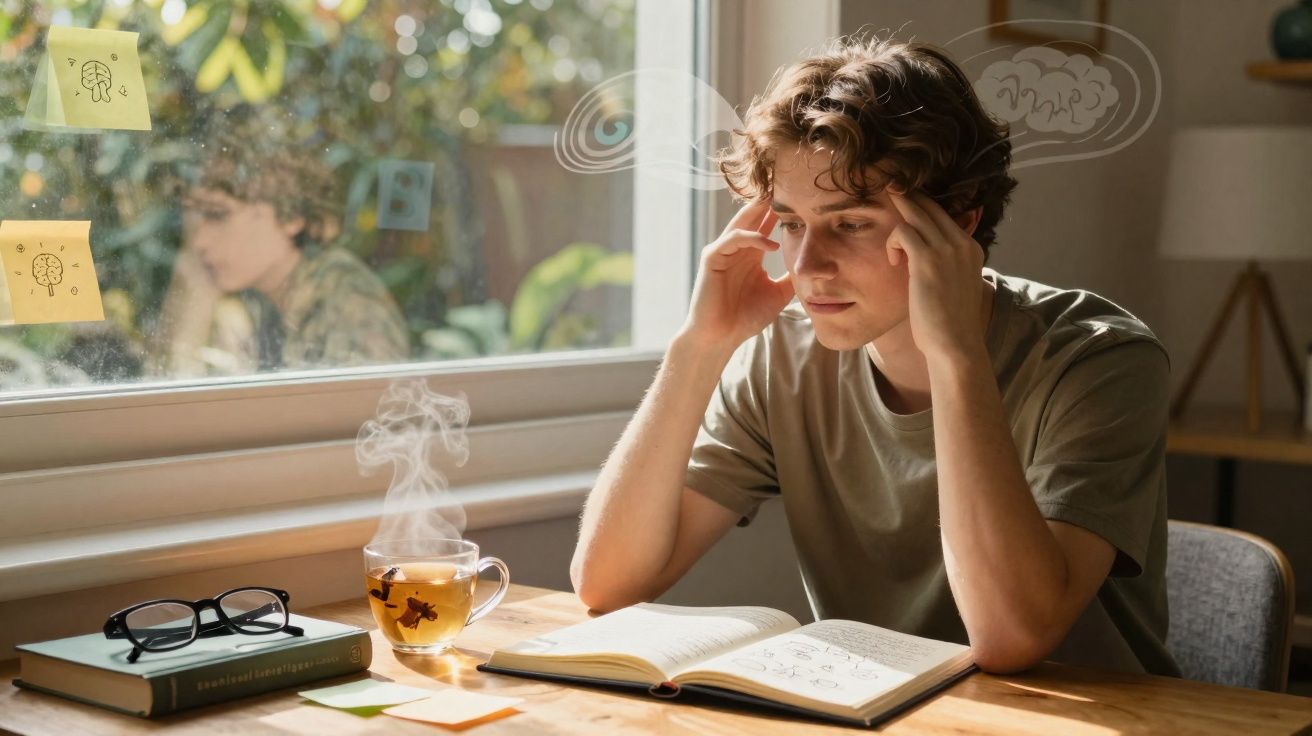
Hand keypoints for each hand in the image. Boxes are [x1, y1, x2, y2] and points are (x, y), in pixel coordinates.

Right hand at [680, 197, 794, 352]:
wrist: (720, 337)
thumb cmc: (745, 317)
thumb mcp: (779, 294)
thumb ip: (792, 277)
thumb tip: (817, 267)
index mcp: (752, 253)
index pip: (768, 223)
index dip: (783, 209)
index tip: (805, 197)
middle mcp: (737, 247)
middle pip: (755, 214)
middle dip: (771, 199)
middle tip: (791, 182)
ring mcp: (723, 250)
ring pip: (743, 221)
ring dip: (760, 209)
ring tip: (780, 199)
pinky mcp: (712, 258)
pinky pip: (733, 239)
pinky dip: (752, 239)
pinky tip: (771, 245)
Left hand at [886, 190, 985, 363]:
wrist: (955, 345)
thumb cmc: (949, 324)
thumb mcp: (953, 286)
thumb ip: (943, 266)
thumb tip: (920, 257)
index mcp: (970, 248)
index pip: (943, 214)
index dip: (921, 207)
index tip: (903, 206)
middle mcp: (961, 243)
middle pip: (929, 206)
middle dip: (905, 199)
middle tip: (888, 192)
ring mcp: (946, 249)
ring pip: (915, 213)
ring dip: (896, 228)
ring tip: (893, 253)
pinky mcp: (927, 259)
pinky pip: (902, 231)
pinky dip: (892, 242)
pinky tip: (893, 262)